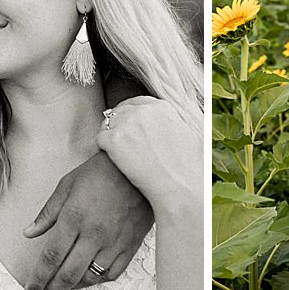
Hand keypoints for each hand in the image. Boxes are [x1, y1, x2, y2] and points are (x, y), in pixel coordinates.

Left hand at [22, 151, 154, 289]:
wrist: (137, 168)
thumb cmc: (99, 173)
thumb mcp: (66, 186)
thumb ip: (47, 213)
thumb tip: (28, 233)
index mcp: (74, 219)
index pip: (51, 257)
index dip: (38, 278)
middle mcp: (93, 235)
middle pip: (68, 273)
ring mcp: (113, 243)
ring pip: (90, 277)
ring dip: (73, 287)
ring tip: (61, 288)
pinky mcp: (129, 246)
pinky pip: (112, 273)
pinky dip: (97, 280)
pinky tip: (87, 279)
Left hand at [96, 96, 203, 210]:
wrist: (179, 186)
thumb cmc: (188, 168)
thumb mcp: (187, 134)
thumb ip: (171, 123)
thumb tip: (164, 124)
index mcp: (161, 107)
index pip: (136, 103)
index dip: (130, 115)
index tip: (129, 127)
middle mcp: (143, 111)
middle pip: (120, 111)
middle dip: (119, 125)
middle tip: (121, 142)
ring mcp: (127, 124)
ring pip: (108, 123)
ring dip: (110, 136)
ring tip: (116, 152)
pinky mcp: (114, 140)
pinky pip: (100, 139)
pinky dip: (104, 149)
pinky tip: (113, 160)